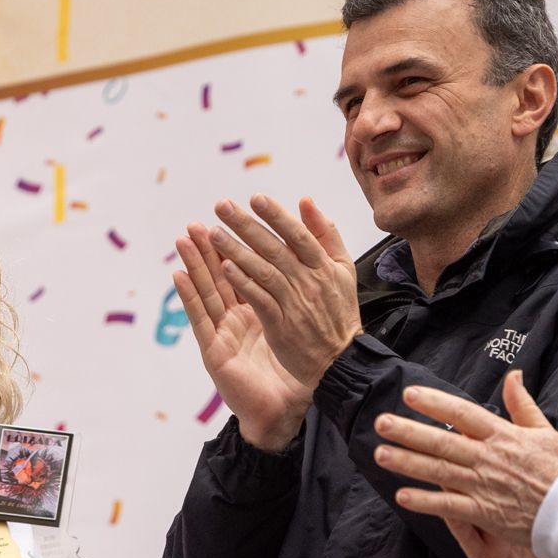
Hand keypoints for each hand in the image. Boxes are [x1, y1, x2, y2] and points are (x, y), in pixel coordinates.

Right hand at [175, 225, 313, 451]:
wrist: (287, 410)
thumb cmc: (296, 372)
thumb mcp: (303, 327)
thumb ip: (304, 297)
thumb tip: (312, 269)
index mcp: (257, 312)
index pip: (243, 273)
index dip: (235, 247)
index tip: (230, 219)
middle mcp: (237, 320)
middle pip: (220, 278)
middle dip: (208, 250)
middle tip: (197, 221)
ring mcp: (223, 335)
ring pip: (206, 292)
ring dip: (193, 264)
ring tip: (182, 238)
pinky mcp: (215, 351)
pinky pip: (200, 320)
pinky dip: (188, 297)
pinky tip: (178, 276)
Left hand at [207, 195, 362, 386]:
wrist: (340, 359)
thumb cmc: (338, 312)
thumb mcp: (343, 268)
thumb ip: (326, 233)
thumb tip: (306, 201)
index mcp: (324, 266)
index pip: (297, 234)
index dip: (276, 215)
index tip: (255, 198)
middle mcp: (309, 281)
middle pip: (274, 248)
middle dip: (246, 225)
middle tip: (221, 206)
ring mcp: (295, 303)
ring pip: (263, 271)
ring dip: (236, 250)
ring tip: (213, 234)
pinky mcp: (281, 325)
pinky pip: (259, 299)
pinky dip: (243, 282)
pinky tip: (225, 268)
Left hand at [375, 371, 557, 543]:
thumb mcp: (546, 432)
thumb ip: (523, 405)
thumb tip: (514, 376)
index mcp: (503, 436)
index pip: (463, 414)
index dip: (436, 403)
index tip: (410, 394)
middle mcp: (489, 459)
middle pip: (442, 442)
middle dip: (409, 431)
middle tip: (381, 422)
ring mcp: (484, 486)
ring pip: (439, 471)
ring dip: (408, 462)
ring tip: (380, 454)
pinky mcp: (484, 513)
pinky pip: (449, 507)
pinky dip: (426, 502)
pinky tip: (402, 496)